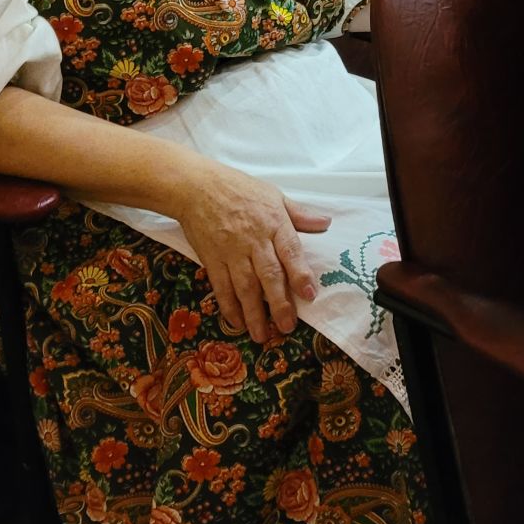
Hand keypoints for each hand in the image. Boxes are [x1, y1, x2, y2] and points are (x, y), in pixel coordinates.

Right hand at [171, 163, 327, 342]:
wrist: (196, 187)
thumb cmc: (239, 189)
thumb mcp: (274, 194)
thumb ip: (300, 214)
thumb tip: (326, 223)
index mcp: (273, 223)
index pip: (290, 251)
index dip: (300, 274)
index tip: (309, 294)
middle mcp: (254, 240)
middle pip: (268, 275)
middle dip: (279, 304)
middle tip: (287, 327)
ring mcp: (231, 252)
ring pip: (244, 287)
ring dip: (254, 313)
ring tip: (262, 335)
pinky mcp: (212, 260)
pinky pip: (221, 287)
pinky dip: (229, 307)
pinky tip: (237, 323)